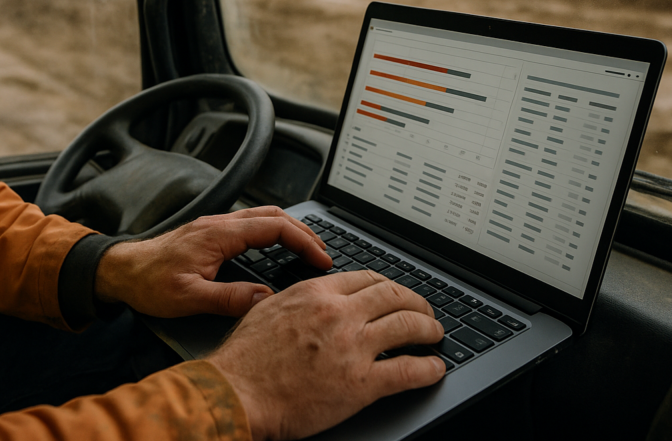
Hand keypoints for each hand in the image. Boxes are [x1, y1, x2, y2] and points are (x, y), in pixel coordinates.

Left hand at [94, 206, 330, 317]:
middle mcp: (219, 224)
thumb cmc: (147, 283)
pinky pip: (250, 224)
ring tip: (307, 249)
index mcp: (219, 234)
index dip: (304, 241)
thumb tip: (266, 299)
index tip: (321, 259)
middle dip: (304, 231)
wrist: (119, 272)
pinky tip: (276, 248)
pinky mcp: (209, 233)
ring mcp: (214, 226)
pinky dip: (272, 232)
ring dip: (289, 229)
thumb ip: (229, 298)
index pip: (274, 227)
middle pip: (274, 215)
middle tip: (324, 252)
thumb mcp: (188, 297)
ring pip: (263, 216)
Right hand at [207, 270, 446, 440]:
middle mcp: (339, 314)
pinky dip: (428, 369)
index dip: (389, 286)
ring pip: (408, 326)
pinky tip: (434, 369)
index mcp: (316, 293)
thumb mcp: (268, 310)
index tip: (396, 294)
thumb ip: (297, 300)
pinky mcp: (360, 384)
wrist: (236, 394)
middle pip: (394, 295)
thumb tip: (312, 300)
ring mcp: (352, 348)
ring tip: (435, 334)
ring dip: (429, 329)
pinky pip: (407, 371)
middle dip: (417, 303)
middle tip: (424, 312)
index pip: (367, 278)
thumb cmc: (243, 360)